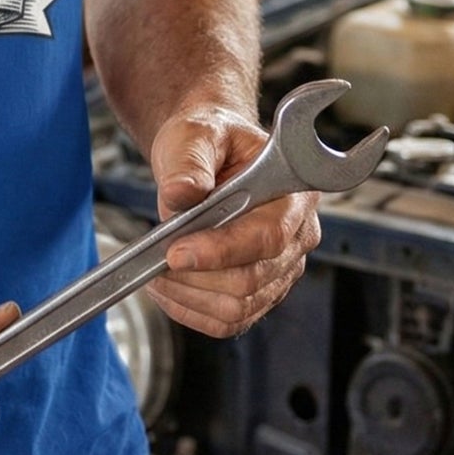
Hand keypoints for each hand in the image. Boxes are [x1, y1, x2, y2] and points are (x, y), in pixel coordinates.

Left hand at [146, 108, 319, 338]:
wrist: (207, 151)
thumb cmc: (208, 139)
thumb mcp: (194, 135)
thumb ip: (190, 162)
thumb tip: (182, 194)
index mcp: (291, 193)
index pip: (267, 236)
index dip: (222, 250)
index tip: (176, 251)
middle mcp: (297, 235)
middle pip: (252, 279)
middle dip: (197, 275)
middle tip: (156, 258)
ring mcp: (281, 267)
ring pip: (239, 306)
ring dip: (190, 296)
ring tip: (156, 273)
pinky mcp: (262, 289)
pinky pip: (231, 319)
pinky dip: (194, 311)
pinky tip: (169, 290)